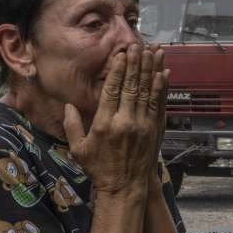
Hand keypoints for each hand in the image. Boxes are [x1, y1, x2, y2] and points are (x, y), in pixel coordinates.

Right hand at [64, 44, 167, 198]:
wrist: (125, 187)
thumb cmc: (99, 168)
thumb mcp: (78, 148)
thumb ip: (71, 125)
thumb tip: (67, 104)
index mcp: (105, 124)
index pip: (112, 90)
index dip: (117, 70)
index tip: (120, 55)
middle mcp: (125, 122)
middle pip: (132, 86)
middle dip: (135, 63)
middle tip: (138, 45)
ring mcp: (143, 125)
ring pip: (148, 91)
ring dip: (151, 69)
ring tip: (154, 51)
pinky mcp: (155, 130)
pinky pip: (159, 104)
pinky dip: (161, 87)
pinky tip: (164, 72)